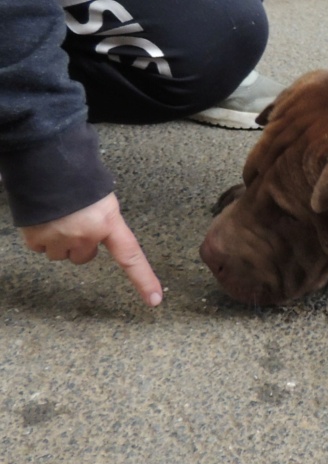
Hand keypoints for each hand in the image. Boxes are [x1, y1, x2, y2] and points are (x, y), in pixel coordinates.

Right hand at [20, 192, 163, 306]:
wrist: (47, 163)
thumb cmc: (78, 178)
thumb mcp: (102, 199)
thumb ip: (104, 221)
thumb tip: (98, 232)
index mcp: (109, 222)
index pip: (131, 256)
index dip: (143, 279)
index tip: (154, 300)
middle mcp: (87, 235)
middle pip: (84, 257)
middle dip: (80, 244)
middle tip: (74, 221)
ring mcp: (61, 238)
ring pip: (60, 255)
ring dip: (59, 241)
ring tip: (57, 217)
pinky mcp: (37, 238)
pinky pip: (40, 248)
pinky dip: (40, 237)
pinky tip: (43, 219)